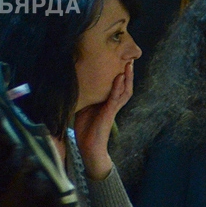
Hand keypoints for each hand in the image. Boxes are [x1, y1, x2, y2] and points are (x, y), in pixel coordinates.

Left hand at [74, 61, 134, 180]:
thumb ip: (85, 96)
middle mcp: (113, 105)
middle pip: (125, 86)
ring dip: (128, 78)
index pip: (117, 86)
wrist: (88, 147)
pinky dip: (118, 87)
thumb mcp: (84, 108)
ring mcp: (112, 109)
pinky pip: (116, 98)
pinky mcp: (109, 113)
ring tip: (129, 65)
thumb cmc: (85, 129)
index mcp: (108, 103)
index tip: (121, 60)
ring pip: (125, 91)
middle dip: (128, 73)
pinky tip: (119, 77)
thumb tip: (76, 83)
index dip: (121, 75)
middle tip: (130, 59)